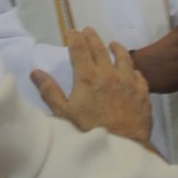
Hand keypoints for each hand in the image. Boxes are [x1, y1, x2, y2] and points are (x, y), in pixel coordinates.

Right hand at [32, 28, 152, 146]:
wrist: (122, 148)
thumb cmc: (88, 131)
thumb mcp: (63, 113)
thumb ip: (49, 91)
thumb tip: (35, 73)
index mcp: (88, 77)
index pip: (79, 49)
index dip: (74, 38)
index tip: (71, 31)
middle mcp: (109, 74)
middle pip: (100, 49)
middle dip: (92, 37)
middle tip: (88, 30)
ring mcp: (128, 83)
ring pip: (124, 58)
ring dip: (117, 48)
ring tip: (113, 43)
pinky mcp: (142, 94)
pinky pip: (139, 76)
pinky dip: (134, 70)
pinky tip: (133, 71)